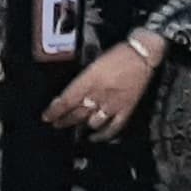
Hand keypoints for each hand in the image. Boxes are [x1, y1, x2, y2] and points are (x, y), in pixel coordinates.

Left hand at [43, 35, 163, 140]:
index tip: (46, 116)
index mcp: (90, 80)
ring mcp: (113, 105)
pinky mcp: (126, 110)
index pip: (66, 100)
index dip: (54, 111)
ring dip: (80, 126)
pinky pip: (112, 128)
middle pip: (76, 113)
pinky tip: (94, 137)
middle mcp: (99, 95)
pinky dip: (102, 135)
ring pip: (91, 122)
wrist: (143, 54)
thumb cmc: (119, 53)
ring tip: (73, 127)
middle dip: (64, 120)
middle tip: (55, 124)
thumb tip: (73, 90)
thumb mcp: (95, 61)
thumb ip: (83, 78)